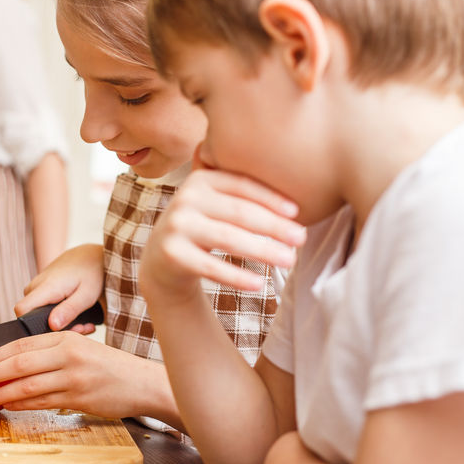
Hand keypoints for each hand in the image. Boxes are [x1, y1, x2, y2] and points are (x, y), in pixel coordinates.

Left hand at [0, 331, 168, 419]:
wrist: (141, 383)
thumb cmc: (110, 366)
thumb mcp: (83, 347)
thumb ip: (54, 350)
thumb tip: (17, 358)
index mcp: (68, 338)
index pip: (25, 343)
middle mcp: (69, 355)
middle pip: (21, 363)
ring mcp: (74, 378)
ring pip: (28, 385)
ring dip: (3, 392)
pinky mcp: (78, 399)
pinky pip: (42, 402)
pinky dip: (22, 404)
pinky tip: (9, 405)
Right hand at [15, 244, 104, 332]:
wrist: (90, 255)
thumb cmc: (92, 272)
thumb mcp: (87, 294)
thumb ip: (70, 309)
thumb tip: (52, 325)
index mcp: (46, 287)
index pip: (21, 310)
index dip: (33, 326)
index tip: (57, 332)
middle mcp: (36, 286)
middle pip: (31, 317)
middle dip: (56, 330)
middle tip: (82, 329)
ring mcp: (37, 287)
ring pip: (39, 314)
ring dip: (62, 324)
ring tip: (84, 323)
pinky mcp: (42, 290)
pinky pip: (43, 307)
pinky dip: (60, 315)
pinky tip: (78, 316)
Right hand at [140, 168, 304, 301]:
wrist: (161, 260)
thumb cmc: (202, 228)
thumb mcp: (214, 204)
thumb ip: (239, 192)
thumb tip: (298, 190)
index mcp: (201, 179)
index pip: (242, 185)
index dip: (271, 198)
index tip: (298, 212)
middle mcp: (185, 198)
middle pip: (239, 212)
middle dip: (274, 226)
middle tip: (302, 238)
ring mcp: (176, 226)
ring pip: (227, 238)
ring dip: (263, 250)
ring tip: (290, 260)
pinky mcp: (171, 254)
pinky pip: (211, 267)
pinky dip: (237, 276)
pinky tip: (259, 284)